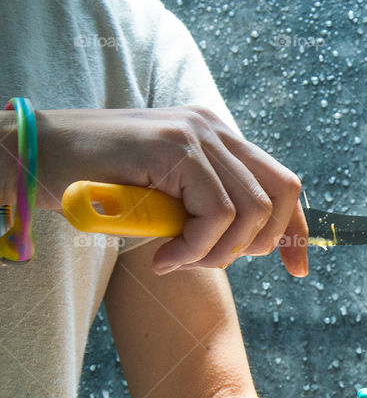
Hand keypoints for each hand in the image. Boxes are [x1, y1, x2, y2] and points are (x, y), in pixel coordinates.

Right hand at [22, 106, 307, 275]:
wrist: (37, 158)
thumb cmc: (97, 185)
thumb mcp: (166, 199)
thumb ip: (204, 208)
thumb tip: (248, 242)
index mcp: (217, 136)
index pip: (282, 182)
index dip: (297, 228)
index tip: (298, 269)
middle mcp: (214, 128)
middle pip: (280, 195)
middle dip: (256, 245)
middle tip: (209, 261)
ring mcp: (197, 134)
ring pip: (250, 210)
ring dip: (218, 251)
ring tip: (177, 258)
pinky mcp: (176, 149)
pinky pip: (217, 214)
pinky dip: (196, 247)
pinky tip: (163, 255)